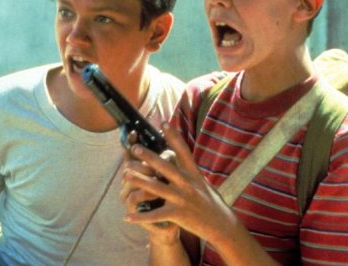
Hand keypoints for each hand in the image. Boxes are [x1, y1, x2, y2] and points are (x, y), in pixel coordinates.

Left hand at [121, 122, 235, 245]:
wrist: (222, 224)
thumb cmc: (211, 202)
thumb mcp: (202, 182)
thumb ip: (189, 170)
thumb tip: (179, 156)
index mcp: (194, 173)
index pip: (183, 150)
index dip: (173, 136)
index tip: (164, 122)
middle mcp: (188, 183)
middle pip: (165, 167)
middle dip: (149, 156)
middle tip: (135, 148)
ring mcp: (182, 198)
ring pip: (157, 188)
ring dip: (139, 180)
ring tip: (125, 174)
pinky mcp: (178, 214)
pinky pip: (156, 215)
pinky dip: (141, 217)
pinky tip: (127, 217)